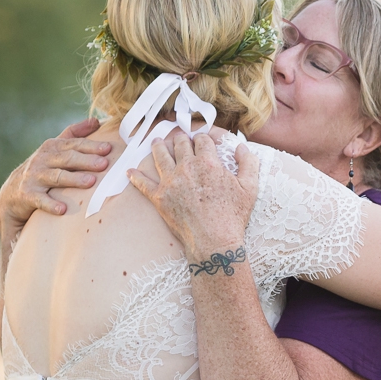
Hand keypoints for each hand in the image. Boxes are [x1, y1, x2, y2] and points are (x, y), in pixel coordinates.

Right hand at [0, 117, 111, 227]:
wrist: (13, 192)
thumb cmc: (43, 168)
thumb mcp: (55, 148)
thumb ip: (74, 134)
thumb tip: (96, 120)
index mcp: (52, 147)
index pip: (74, 144)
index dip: (90, 146)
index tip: (108, 148)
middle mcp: (43, 160)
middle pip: (67, 158)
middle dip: (86, 161)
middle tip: (103, 164)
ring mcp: (34, 177)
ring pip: (56, 177)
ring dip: (73, 179)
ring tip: (90, 182)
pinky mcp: (27, 194)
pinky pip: (40, 199)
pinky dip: (50, 204)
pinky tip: (62, 210)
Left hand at [127, 132, 259, 262]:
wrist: (214, 241)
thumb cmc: (233, 216)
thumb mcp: (250, 188)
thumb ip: (249, 163)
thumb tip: (241, 147)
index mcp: (208, 163)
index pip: (202, 141)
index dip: (202, 138)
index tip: (201, 140)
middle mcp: (186, 168)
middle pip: (180, 144)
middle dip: (180, 138)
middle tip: (179, 138)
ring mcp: (170, 182)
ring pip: (160, 156)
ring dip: (158, 146)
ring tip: (156, 142)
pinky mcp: (159, 197)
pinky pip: (143, 183)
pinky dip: (135, 177)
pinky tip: (130, 172)